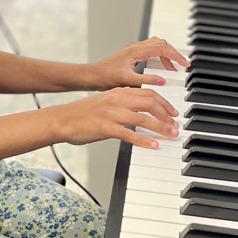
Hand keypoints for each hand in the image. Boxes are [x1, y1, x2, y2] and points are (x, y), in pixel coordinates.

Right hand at [54, 87, 180, 149]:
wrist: (62, 119)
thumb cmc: (82, 114)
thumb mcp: (105, 102)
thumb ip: (122, 103)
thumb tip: (141, 110)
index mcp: (118, 92)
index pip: (148, 93)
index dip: (165, 103)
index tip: (173, 112)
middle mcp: (117, 100)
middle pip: (150, 103)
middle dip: (167, 114)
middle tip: (175, 125)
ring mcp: (112, 114)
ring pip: (144, 118)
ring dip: (161, 127)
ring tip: (170, 135)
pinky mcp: (106, 128)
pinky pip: (130, 134)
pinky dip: (144, 140)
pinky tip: (153, 145)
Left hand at [87, 36, 189, 90]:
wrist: (93, 75)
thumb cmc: (106, 77)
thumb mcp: (128, 81)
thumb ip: (146, 79)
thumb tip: (163, 80)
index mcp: (136, 51)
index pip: (162, 48)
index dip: (175, 56)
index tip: (184, 64)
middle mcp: (135, 47)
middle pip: (161, 43)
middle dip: (173, 53)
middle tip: (182, 65)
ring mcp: (133, 48)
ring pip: (156, 45)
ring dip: (166, 54)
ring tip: (173, 67)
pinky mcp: (131, 53)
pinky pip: (150, 49)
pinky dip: (159, 56)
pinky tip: (160, 67)